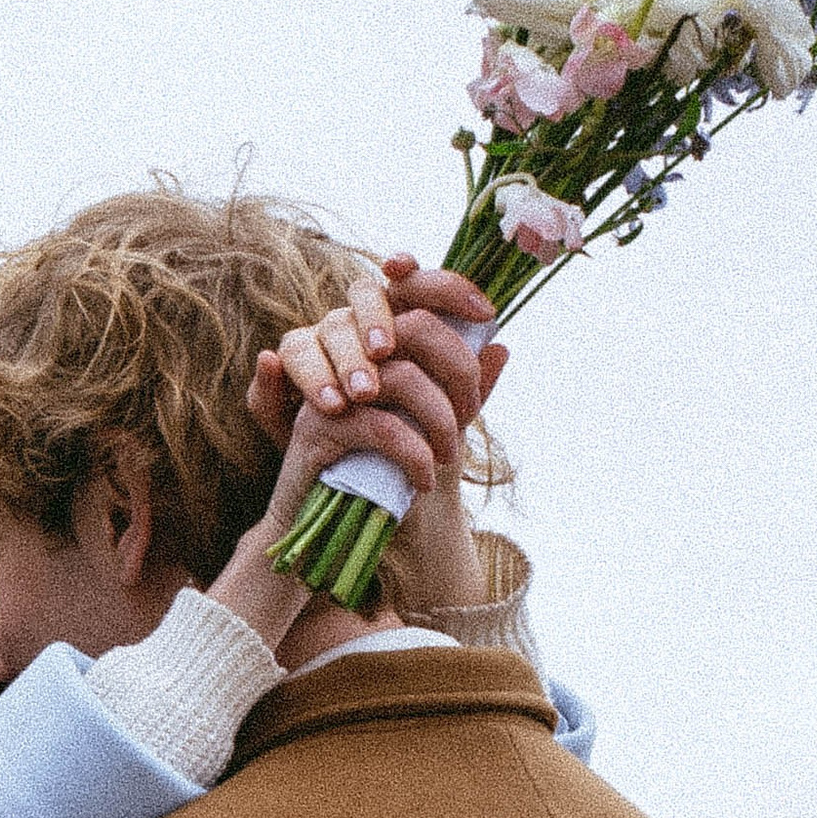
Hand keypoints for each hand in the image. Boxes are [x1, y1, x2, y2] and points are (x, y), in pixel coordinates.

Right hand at [246, 259, 506, 623]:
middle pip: (412, 325)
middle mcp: (348, 353)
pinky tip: (423, 480)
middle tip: (470, 413)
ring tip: (448, 458)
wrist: (336, 530)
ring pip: (401, 377)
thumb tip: (500, 349)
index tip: (487, 314)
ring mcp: (329, 384)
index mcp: (376, 340)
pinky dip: (413, 454)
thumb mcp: (433, 428)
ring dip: (439, 420)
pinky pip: (380, 425)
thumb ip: (463, 391)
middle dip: (456, 369)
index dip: (449, 287)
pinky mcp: (316, 424)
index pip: (410, 287)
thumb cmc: (387, 471)